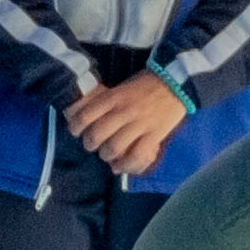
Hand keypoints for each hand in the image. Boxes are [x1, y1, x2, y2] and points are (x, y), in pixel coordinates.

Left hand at [67, 73, 184, 176]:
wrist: (175, 82)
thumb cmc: (143, 86)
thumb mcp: (120, 88)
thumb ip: (104, 103)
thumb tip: (86, 120)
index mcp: (113, 97)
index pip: (84, 117)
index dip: (75, 128)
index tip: (77, 132)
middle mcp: (124, 111)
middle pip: (96, 136)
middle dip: (90, 145)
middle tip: (94, 145)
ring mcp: (140, 123)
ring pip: (114, 148)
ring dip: (107, 156)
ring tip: (108, 156)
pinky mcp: (155, 134)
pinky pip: (137, 156)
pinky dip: (126, 165)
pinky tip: (121, 166)